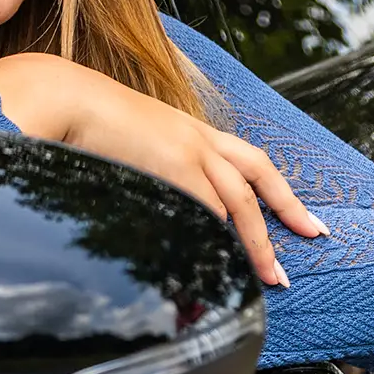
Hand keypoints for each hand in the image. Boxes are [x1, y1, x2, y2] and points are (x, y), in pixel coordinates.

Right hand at [0, 53, 327, 288]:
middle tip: (309, 243)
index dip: (281, 192)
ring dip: (258, 242)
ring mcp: (186, 150)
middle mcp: (197, 137)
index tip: (304, 219)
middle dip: (287, 213)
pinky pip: (206, 209)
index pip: (251, 161)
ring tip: (270, 276)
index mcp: (190, 130)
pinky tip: (224, 261)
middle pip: (256, 179)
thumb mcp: (130, 140)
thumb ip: (151, 166)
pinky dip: (220, 237)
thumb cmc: (82, 118)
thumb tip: (157, 198)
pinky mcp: (171, 165)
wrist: (64, 97)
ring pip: (239, 202)